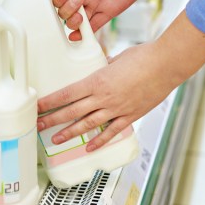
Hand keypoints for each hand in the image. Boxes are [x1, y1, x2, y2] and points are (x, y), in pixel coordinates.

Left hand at [37, 12, 204, 150]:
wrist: (166, 65)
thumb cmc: (144, 57)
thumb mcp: (117, 58)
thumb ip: (105, 65)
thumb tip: (101, 65)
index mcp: (97, 81)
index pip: (67, 94)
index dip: (50, 102)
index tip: (38, 107)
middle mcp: (104, 98)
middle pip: (72, 111)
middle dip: (52, 119)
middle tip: (38, 125)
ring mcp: (116, 109)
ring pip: (87, 124)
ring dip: (70, 132)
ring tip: (56, 139)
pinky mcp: (130, 115)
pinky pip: (111, 131)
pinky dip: (100, 140)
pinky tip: (90, 147)